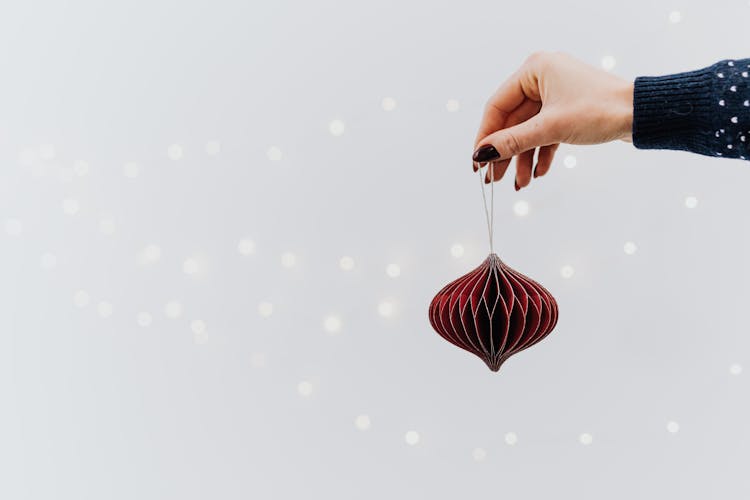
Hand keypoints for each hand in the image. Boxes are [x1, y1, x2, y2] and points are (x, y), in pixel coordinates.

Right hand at [472, 51, 633, 188]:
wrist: (643, 116)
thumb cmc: (601, 110)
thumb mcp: (550, 128)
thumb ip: (512, 141)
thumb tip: (482, 153)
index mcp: (534, 70)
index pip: (497, 106)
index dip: (485, 136)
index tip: (477, 162)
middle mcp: (542, 78)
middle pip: (512, 122)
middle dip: (506, 153)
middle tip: (493, 179)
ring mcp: (555, 95)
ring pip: (528, 131)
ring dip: (523, 158)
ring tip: (519, 184)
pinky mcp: (567, 110)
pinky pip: (545, 133)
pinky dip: (541, 153)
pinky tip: (538, 173)